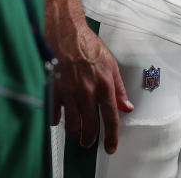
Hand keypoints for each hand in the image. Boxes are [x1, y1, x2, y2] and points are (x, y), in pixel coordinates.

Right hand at [48, 17, 131, 151]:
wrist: (66, 33)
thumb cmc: (87, 45)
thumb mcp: (111, 65)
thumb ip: (119, 88)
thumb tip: (126, 106)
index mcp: (104, 86)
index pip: (111, 118)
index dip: (112, 137)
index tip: (110, 147)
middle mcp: (88, 92)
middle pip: (90, 127)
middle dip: (90, 139)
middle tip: (89, 142)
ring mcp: (70, 93)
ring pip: (72, 125)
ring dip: (75, 133)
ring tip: (76, 133)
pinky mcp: (54, 91)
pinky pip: (55, 114)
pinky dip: (57, 119)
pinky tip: (59, 118)